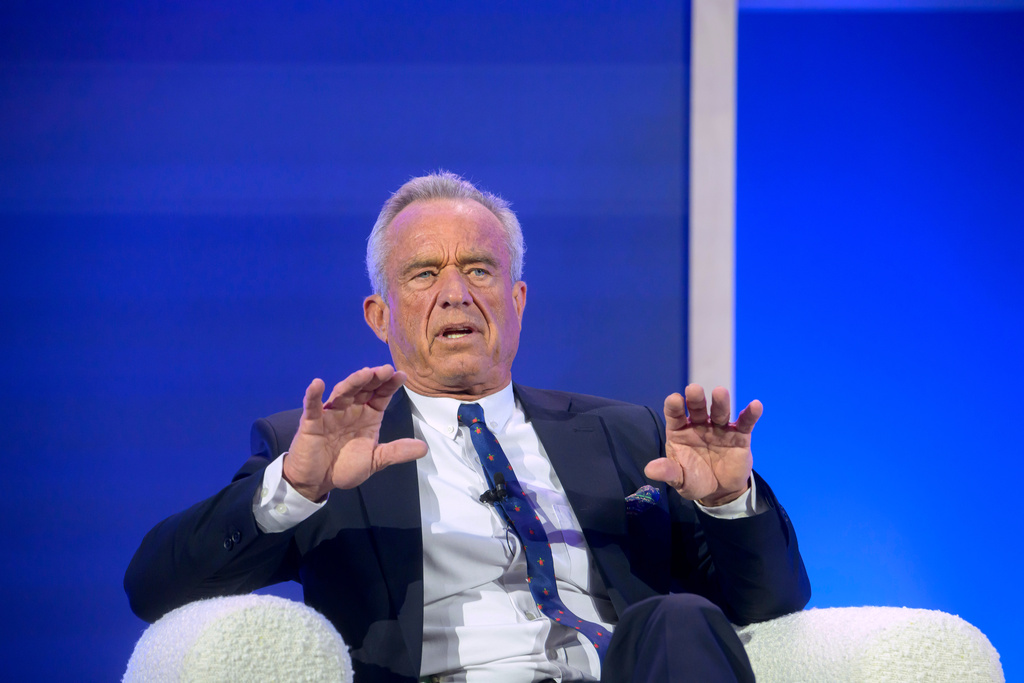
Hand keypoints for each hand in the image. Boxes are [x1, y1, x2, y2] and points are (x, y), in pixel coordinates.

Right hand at [282, 365, 427, 501]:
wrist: (318, 482)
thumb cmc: (345, 467)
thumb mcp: (375, 460)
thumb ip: (396, 452)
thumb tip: (424, 447)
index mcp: (368, 416)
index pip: (381, 395)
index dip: (390, 385)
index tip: (401, 375)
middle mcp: (351, 410)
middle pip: (364, 389)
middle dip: (374, 378)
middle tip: (386, 370)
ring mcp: (331, 414)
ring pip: (343, 393)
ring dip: (353, 382)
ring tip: (364, 373)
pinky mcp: (311, 423)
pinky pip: (312, 406)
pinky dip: (313, 395)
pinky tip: (317, 384)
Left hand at [644, 385, 760, 505]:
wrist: (720, 491)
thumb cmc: (695, 480)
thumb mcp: (680, 480)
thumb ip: (668, 472)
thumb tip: (649, 470)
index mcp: (680, 431)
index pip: (675, 414)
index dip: (674, 406)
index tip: (674, 400)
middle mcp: (699, 425)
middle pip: (697, 408)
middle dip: (696, 398)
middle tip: (694, 389)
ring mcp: (719, 428)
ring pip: (720, 412)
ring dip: (720, 402)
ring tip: (720, 392)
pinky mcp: (739, 436)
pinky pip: (745, 423)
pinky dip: (750, 414)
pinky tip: (756, 406)